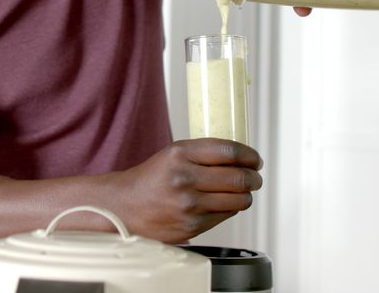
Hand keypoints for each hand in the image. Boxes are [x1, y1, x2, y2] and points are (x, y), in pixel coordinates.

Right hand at [118, 138, 262, 242]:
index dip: (250, 156)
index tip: (255, 159)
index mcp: (180, 154)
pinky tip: (224, 204)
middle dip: (253, 178)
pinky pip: (226, 215)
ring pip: (238, 200)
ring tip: (242, 192)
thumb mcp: (172, 155)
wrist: (123, 208)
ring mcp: (189, 204)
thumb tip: (242, 159)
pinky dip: (231, 209)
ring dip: (246, 195)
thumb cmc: (150, 180)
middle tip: (255, 177)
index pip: (229, 152)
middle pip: (239, 178)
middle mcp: (185, 178)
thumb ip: (203, 155)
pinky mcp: (192, 226)